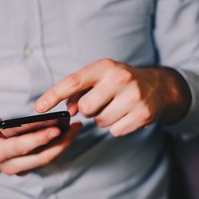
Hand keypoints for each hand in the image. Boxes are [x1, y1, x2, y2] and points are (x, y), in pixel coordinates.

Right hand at [0, 111, 81, 174]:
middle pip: (41, 157)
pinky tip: (68, 134)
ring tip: (76, 128)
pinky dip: (58, 148)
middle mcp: (9, 165)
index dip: (40, 138)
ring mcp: (19, 169)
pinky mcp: (27, 168)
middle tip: (75, 127)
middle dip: (61, 143)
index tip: (57, 128)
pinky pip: (46, 159)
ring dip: (64, 146)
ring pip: (47, 160)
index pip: (22, 146)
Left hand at [35, 59, 190, 136]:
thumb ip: (79, 91)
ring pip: (100, 122)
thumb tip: (67, 110)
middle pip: (85, 108)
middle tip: (101, 102)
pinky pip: (115, 131)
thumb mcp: (100, 77)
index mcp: (104, 67)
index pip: (72, 82)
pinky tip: (125, 115)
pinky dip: (116, 126)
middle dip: (88, 110)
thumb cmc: (120, 82)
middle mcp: (119, 79)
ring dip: (103, 119)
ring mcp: (133, 97)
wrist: (160, 87)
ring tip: (115, 107)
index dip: (53, 96)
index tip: (38, 108)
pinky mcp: (143, 114)